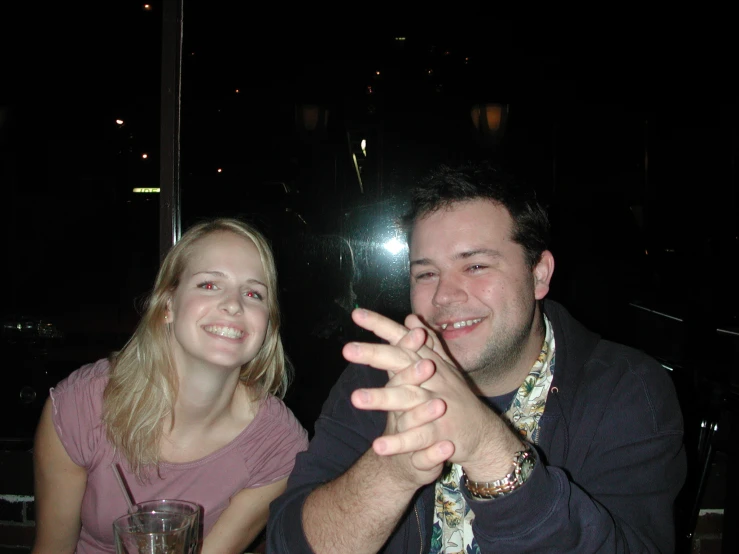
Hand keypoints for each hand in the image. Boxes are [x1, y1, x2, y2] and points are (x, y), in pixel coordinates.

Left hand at [345, 309, 523, 480]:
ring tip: (355, 398)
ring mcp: (437, 404)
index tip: (356, 314)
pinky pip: (417, 437)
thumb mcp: (442, 367)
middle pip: (402, 362)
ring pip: (407, 398)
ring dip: (382, 398)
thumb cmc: (455, 397)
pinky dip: (399, 443)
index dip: (381, 326)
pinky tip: (378, 446)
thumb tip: (410, 318)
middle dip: (375, 355)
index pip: (402, 339)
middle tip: (348, 349)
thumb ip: (424, 343)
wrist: (483, 433)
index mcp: (429, 362)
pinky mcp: (441, 433)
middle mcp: (433, 379)